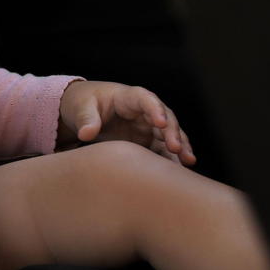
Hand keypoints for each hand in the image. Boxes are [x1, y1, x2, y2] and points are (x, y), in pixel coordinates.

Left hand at [57, 81, 196, 164]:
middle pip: (164, 118)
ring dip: (179, 148)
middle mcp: (144, 111)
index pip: (146, 99)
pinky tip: (177, 172)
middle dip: (172, 132)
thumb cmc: (85, 103)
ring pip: (168, 136)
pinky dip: (170, 159)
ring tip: (187, 162)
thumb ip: (86, 120)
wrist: (84, 112)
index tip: (161, 122)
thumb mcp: (82, 108)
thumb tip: (85, 134)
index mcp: (130, 97)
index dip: (155, 109)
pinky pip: (161, 150)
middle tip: (176, 148)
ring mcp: (148, 126)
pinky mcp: (146, 141)